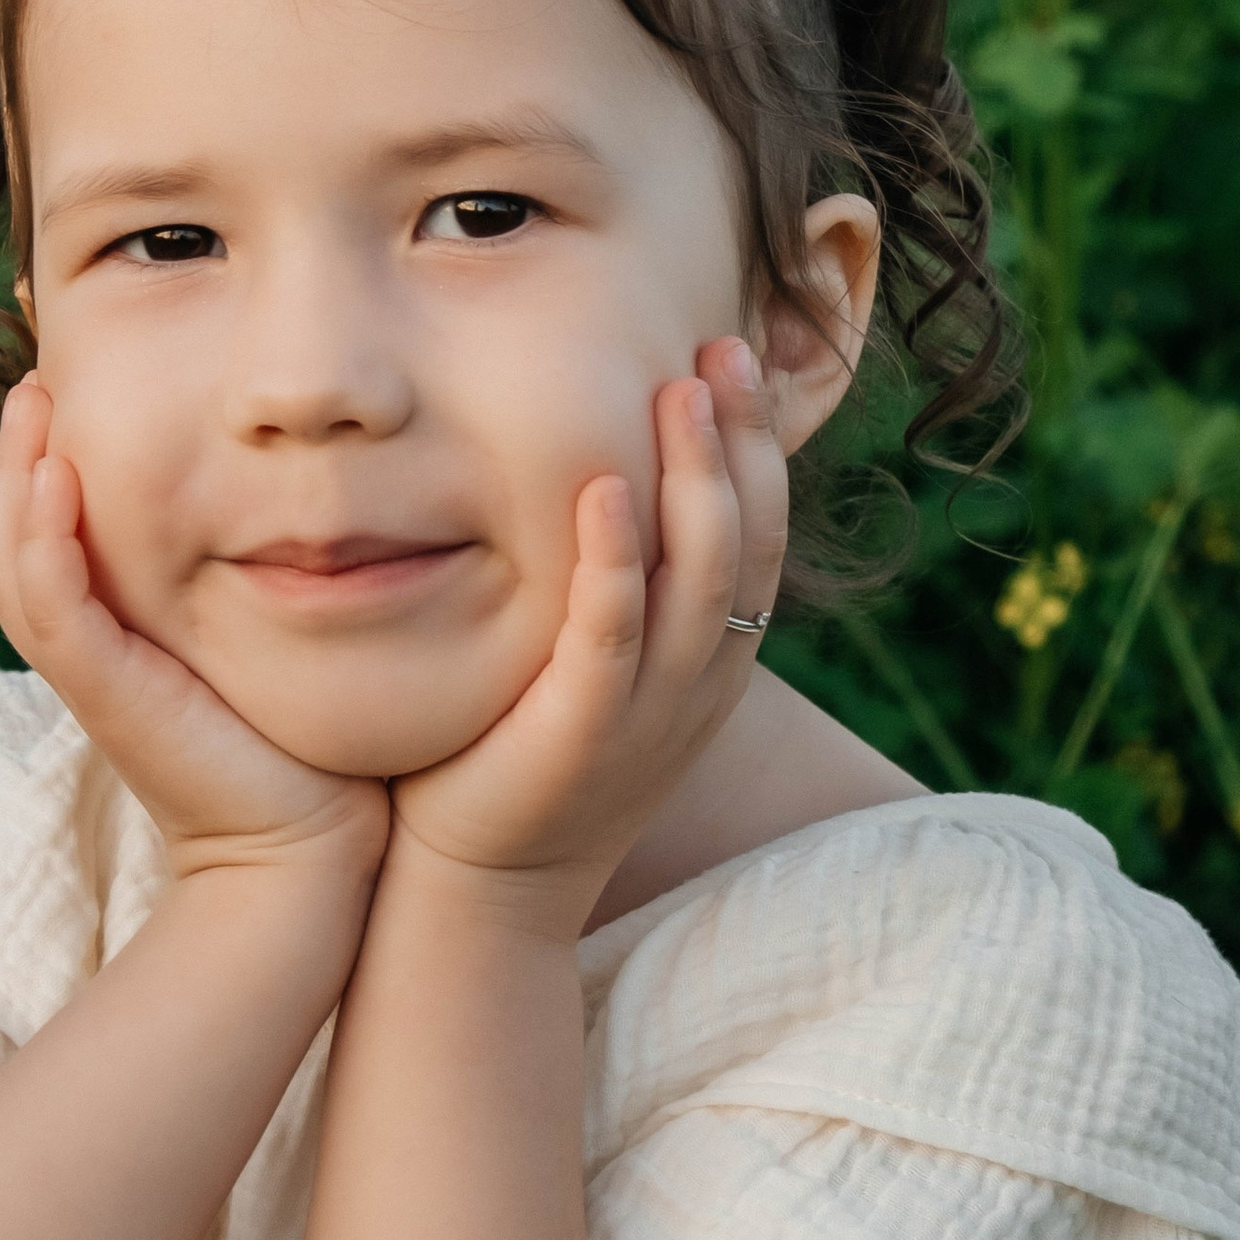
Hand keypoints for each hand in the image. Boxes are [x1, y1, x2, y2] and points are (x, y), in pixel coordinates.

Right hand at [0, 380, 388, 890]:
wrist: (310, 848)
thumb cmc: (301, 740)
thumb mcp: (256, 633)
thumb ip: (246, 567)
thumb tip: (283, 486)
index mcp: (105, 629)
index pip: (34, 529)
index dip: (33, 457)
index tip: (65, 381)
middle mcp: (83, 647)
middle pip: (1, 535)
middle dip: (10, 450)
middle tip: (37, 378)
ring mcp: (89, 672)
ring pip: (9, 563)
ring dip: (14, 477)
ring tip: (36, 404)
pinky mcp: (108, 696)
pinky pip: (54, 609)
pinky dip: (45, 541)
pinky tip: (59, 478)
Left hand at [386, 337, 785, 929]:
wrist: (478, 894)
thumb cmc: (515, 762)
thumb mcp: (591, 667)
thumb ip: (613, 588)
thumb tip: (599, 480)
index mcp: (711, 661)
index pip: (760, 531)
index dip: (754, 442)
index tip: (731, 352)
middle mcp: (701, 682)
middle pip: (750, 537)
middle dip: (741, 436)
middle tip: (723, 345)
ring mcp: (651, 712)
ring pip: (703, 575)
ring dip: (695, 475)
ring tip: (678, 388)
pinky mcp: (585, 734)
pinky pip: (613, 633)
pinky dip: (613, 557)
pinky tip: (599, 488)